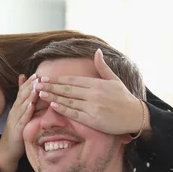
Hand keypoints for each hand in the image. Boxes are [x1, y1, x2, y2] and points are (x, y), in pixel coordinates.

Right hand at [0, 73, 37, 171]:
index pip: (23, 92)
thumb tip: (30, 96)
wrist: (7, 151)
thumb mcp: (21, 117)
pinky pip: (22, 119)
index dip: (29, 83)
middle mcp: (15, 112)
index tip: (37, 74)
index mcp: (17, 108)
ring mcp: (15, 120)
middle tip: (38, 76)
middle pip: (22, 96)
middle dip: (30, 85)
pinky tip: (31, 105)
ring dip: (29, 95)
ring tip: (36, 86)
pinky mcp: (17, 130)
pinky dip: (27, 111)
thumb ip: (25, 105)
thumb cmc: (16, 133)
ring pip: (22, 105)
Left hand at [35, 49, 150, 136]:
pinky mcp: (93, 120)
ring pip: (68, 101)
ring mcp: (93, 107)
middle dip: (50, 87)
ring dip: (52, 97)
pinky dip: (63, 109)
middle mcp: (93, 94)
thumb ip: (102, 66)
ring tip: (40, 94)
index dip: (57, 79)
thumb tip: (97, 51)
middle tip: (36, 84)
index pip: (72, 80)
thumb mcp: (114, 80)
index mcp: (97, 84)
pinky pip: (74, 114)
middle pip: (67, 90)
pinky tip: (52, 105)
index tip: (44, 78)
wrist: (135, 116)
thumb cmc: (124, 98)